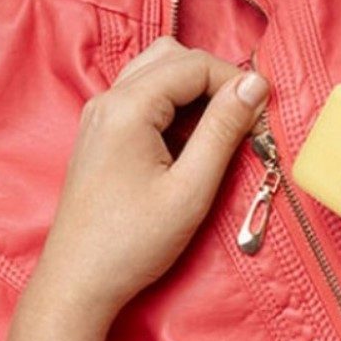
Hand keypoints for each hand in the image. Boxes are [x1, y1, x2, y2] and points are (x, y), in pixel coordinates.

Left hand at [4, 37, 268, 340]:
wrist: (79, 282)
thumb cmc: (135, 241)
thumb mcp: (191, 188)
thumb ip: (223, 129)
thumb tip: (255, 84)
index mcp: (127, 106)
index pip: (195, 65)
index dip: (235, 83)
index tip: (261, 119)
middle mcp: (108, 99)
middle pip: (174, 57)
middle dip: (216, 80)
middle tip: (242, 120)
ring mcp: (101, 114)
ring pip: (158, 71)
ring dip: (195, 90)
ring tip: (219, 129)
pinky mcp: (102, 132)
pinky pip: (145, 96)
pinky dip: (175, 105)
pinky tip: (188, 141)